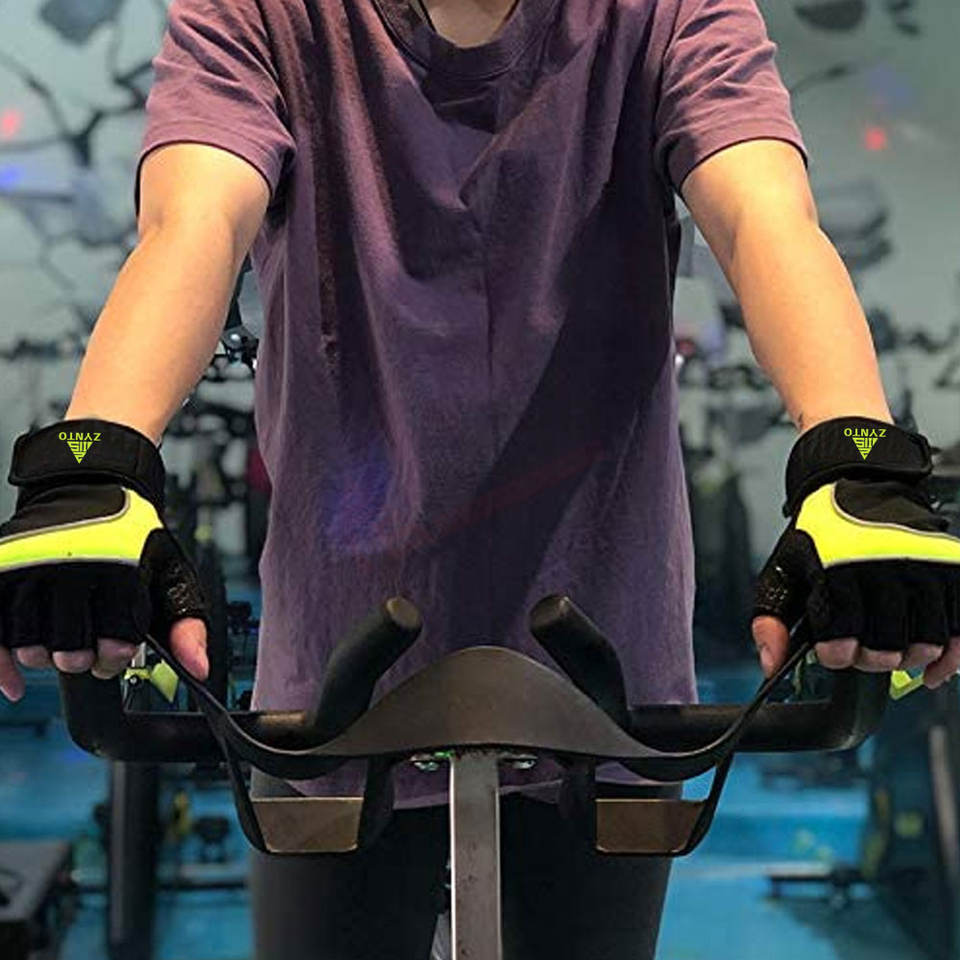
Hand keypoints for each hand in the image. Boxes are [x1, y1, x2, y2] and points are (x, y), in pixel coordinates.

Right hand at [0, 419, 209, 701]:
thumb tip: (199, 668)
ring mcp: (29, 569)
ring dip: (48, 657)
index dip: (116, 657)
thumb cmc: (132, 538)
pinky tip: (14, 684)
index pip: (115, 644)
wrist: (91, 487)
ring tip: (65, 640)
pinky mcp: (0, 571)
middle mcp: (71, 566)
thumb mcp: (171, 575)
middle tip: (91, 646)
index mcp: (119, 567)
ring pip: (30, 649)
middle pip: (70, 654)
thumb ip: (189, 624)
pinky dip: (1, 667)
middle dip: (85, 659)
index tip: (117, 650)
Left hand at [752, 418, 959, 688]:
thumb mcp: (782, 573)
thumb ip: (769, 622)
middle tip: (860, 650)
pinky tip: (932, 670)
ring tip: (888, 649)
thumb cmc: (819, 537)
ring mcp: (923, 566)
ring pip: (925, 644)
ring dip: (906, 658)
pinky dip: (951, 657)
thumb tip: (770, 664)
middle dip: (869, 659)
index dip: (837, 655)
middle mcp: (883, 565)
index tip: (834, 654)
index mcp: (837, 566)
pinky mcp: (952, 568)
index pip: (842, 636)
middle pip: (886, 648)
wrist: (857, 487)